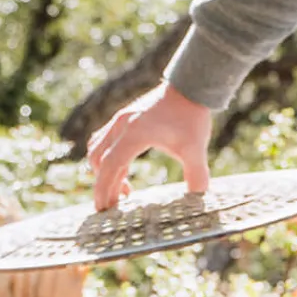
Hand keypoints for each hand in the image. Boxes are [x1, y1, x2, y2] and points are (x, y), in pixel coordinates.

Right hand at [87, 82, 212, 210]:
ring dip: (104, 172)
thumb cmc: (192, 117)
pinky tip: (123, 169)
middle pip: (99, 160)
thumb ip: (196, 175)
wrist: (190, 87)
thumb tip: (198, 199)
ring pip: (98, 149)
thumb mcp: (196, 149)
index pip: (110, 166)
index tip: (103, 209)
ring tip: (125, 191)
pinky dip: (107, 158)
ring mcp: (120, 120)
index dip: (104, 189)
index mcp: (134, 134)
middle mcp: (121, 126)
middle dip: (103, 185)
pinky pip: (104, 140)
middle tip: (113, 208)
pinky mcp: (124, 118)